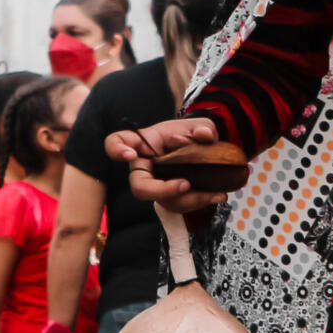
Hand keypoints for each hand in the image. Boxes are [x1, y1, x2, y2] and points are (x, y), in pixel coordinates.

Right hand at [106, 117, 228, 213]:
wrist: (201, 150)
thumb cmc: (190, 135)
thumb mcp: (199, 125)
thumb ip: (203, 127)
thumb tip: (205, 135)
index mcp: (144, 144)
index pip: (117, 142)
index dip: (117, 150)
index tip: (130, 154)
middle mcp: (145, 167)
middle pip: (139, 187)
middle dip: (162, 190)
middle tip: (185, 184)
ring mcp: (156, 185)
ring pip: (164, 201)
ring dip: (190, 200)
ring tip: (214, 193)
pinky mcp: (169, 198)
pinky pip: (179, 206)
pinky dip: (199, 203)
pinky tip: (216, 195)